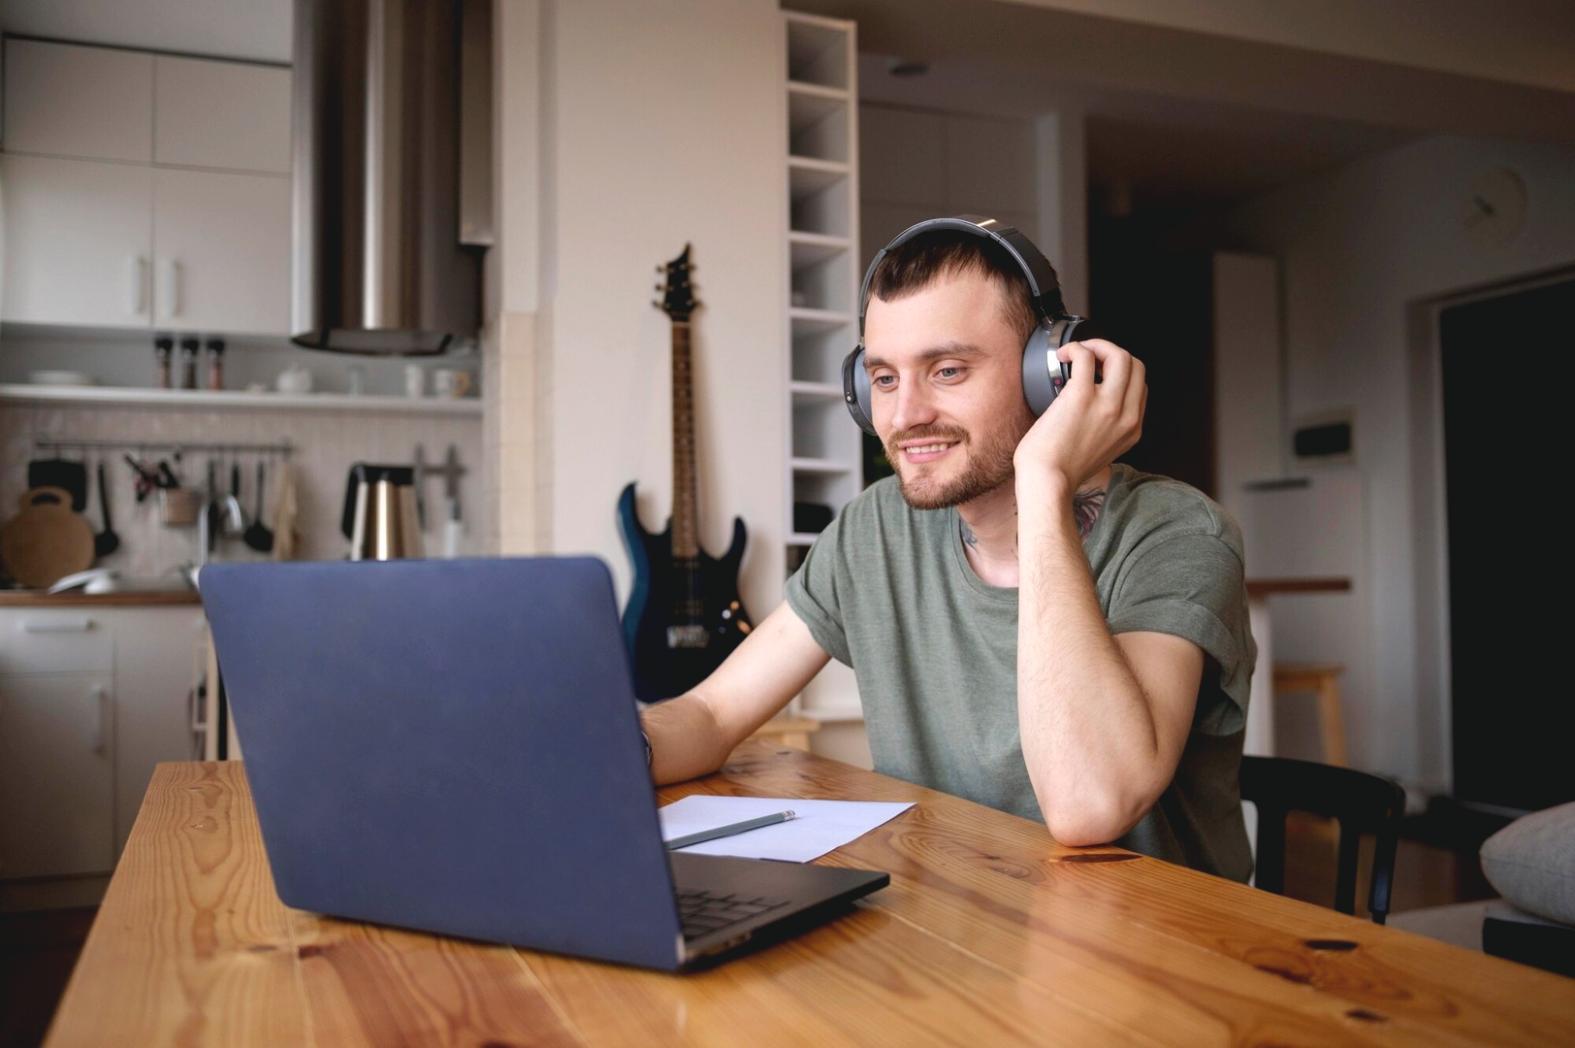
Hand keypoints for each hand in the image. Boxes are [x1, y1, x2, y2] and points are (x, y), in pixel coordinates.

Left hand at [1012, 339, 1145, 490]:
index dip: (1121, 372)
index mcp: (1132, 429)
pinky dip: (1075, 349)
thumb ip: (1108, 430)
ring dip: (1098, 346)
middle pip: (1136, 365)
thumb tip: (1094, 409)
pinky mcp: (1081, 397)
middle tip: (1090, 357)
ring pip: (1120, 356)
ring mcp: (1107, 405)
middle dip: (1113, 353)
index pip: (1140, 386)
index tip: (1100, 372)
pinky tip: (1062, 356)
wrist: (1047, 482)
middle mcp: (1126, 416)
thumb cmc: (1062, 470)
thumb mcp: (1102, 452)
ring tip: (1077, 353)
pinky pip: (1086, 357)